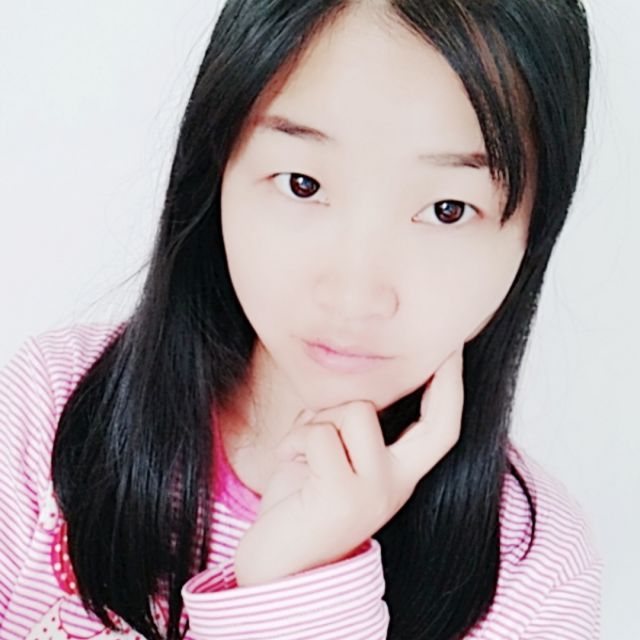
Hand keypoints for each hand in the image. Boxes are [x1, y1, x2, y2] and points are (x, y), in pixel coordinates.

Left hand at [233, 347, 464, 586]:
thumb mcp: (332, 458)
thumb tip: (348, 381)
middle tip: (439, 356)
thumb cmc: (300, 503)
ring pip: (357, 410)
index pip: (443, 430)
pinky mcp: (343, 495)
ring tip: (299, 446)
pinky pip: (321, 433)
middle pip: (434, 421)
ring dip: (318, 418)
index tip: (454, 350)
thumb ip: (346, 424)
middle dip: (440, 381)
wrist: (276, 567)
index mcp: (398, 475)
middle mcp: (395, 485)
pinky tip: (287, 458)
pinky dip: (295, 438)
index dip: (453, 388)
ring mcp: (374, 491)